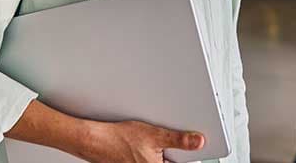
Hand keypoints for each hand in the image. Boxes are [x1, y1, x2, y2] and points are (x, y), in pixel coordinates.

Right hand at [80, 120, 204, 162]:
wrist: (96, 141)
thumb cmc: (119, 139)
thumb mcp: (154, 134)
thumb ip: (179, 140)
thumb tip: (199, 142)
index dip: (186, 156)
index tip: (191, 149)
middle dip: (170, 154)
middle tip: (161, 143)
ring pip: (158, 162)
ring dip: (158, 154)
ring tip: (148, 143)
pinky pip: (147, 161)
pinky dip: (148, 156)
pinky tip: (139, 147)